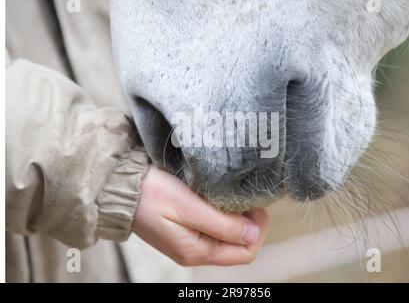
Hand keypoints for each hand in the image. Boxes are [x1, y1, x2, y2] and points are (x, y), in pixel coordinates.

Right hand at [133, 165, 268, 265]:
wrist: (119, 186)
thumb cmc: (150, 194)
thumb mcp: (188, 207)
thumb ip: (221, 224)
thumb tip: (253, 234)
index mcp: (197, 251)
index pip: (245, 252)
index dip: (257, 230)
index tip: (256, 205)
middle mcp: (195, 251)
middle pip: (239, 246)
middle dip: (250, 223)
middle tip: (247, 198)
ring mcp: (190, 241)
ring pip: (229, 236)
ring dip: (238, 217)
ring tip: (234, 195)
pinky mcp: (185, 228)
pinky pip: (215, 227)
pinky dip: (224, 214)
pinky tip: (221, 197)